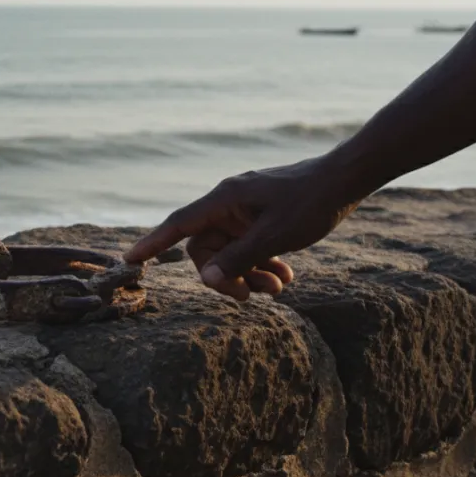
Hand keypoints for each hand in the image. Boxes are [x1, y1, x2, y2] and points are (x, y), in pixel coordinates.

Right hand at [124, 156, 361, 300]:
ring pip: (230, 251)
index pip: (178, 225)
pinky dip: (262, 264)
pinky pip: (249, 246)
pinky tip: (284, 277)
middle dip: (226, 275)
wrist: (346, 179)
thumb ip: (237, 259)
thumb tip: (204, 278)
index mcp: (224, 201)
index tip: (129, 261)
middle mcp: (228, 205)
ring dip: (249, 274)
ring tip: (279, 288)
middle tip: (251, 297)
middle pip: (207, 249)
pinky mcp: (261, 216)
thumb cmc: (310, 202)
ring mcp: (245, 211)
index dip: (152, 244)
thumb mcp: (274, 237)